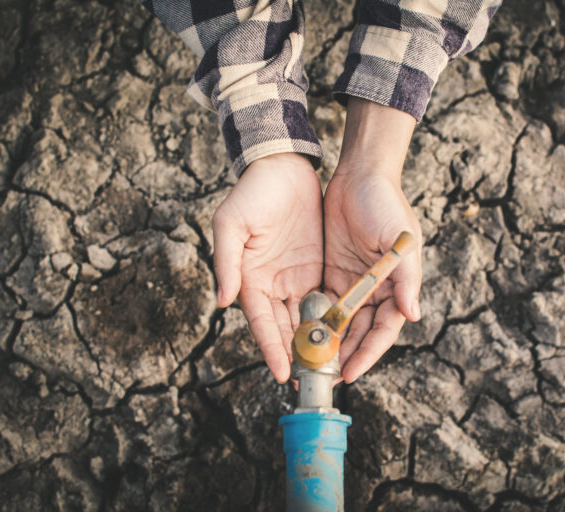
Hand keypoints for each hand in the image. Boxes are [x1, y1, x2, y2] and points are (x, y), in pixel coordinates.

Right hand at [212, 153, 321, 382]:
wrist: (283, 167)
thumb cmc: (252, 193)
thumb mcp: (231, 224)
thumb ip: (226, 262)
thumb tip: (222, 301)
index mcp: (248, 279)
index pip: (261, 322)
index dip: (271, 348)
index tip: (281, 372)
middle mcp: (271, 285)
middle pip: (284, 328)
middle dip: (296, 355)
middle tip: (311, 381)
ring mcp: (294, 278)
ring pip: (305, 319)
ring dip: (315, 343)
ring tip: (330, 369)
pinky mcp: (315, 268)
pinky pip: (323, 300)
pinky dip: (330, 320)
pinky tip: (343, 337)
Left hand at [323, 98, 422, 383]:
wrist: (359, 174)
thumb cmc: (386, 205)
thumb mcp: (401, 241)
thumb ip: (405, 279)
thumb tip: (413, 315)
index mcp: (396, 287)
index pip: (383, 330)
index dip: (369, 353)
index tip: (351, 372)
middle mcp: (375, 291)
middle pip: (360, 333)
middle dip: (345, 356)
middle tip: (325, 377)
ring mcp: (352, 284)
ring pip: (340, 324)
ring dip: (328, 345)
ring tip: (309, 365)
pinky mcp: (331, 273)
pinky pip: (322, 304)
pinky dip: (314, 322)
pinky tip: (299, 337)